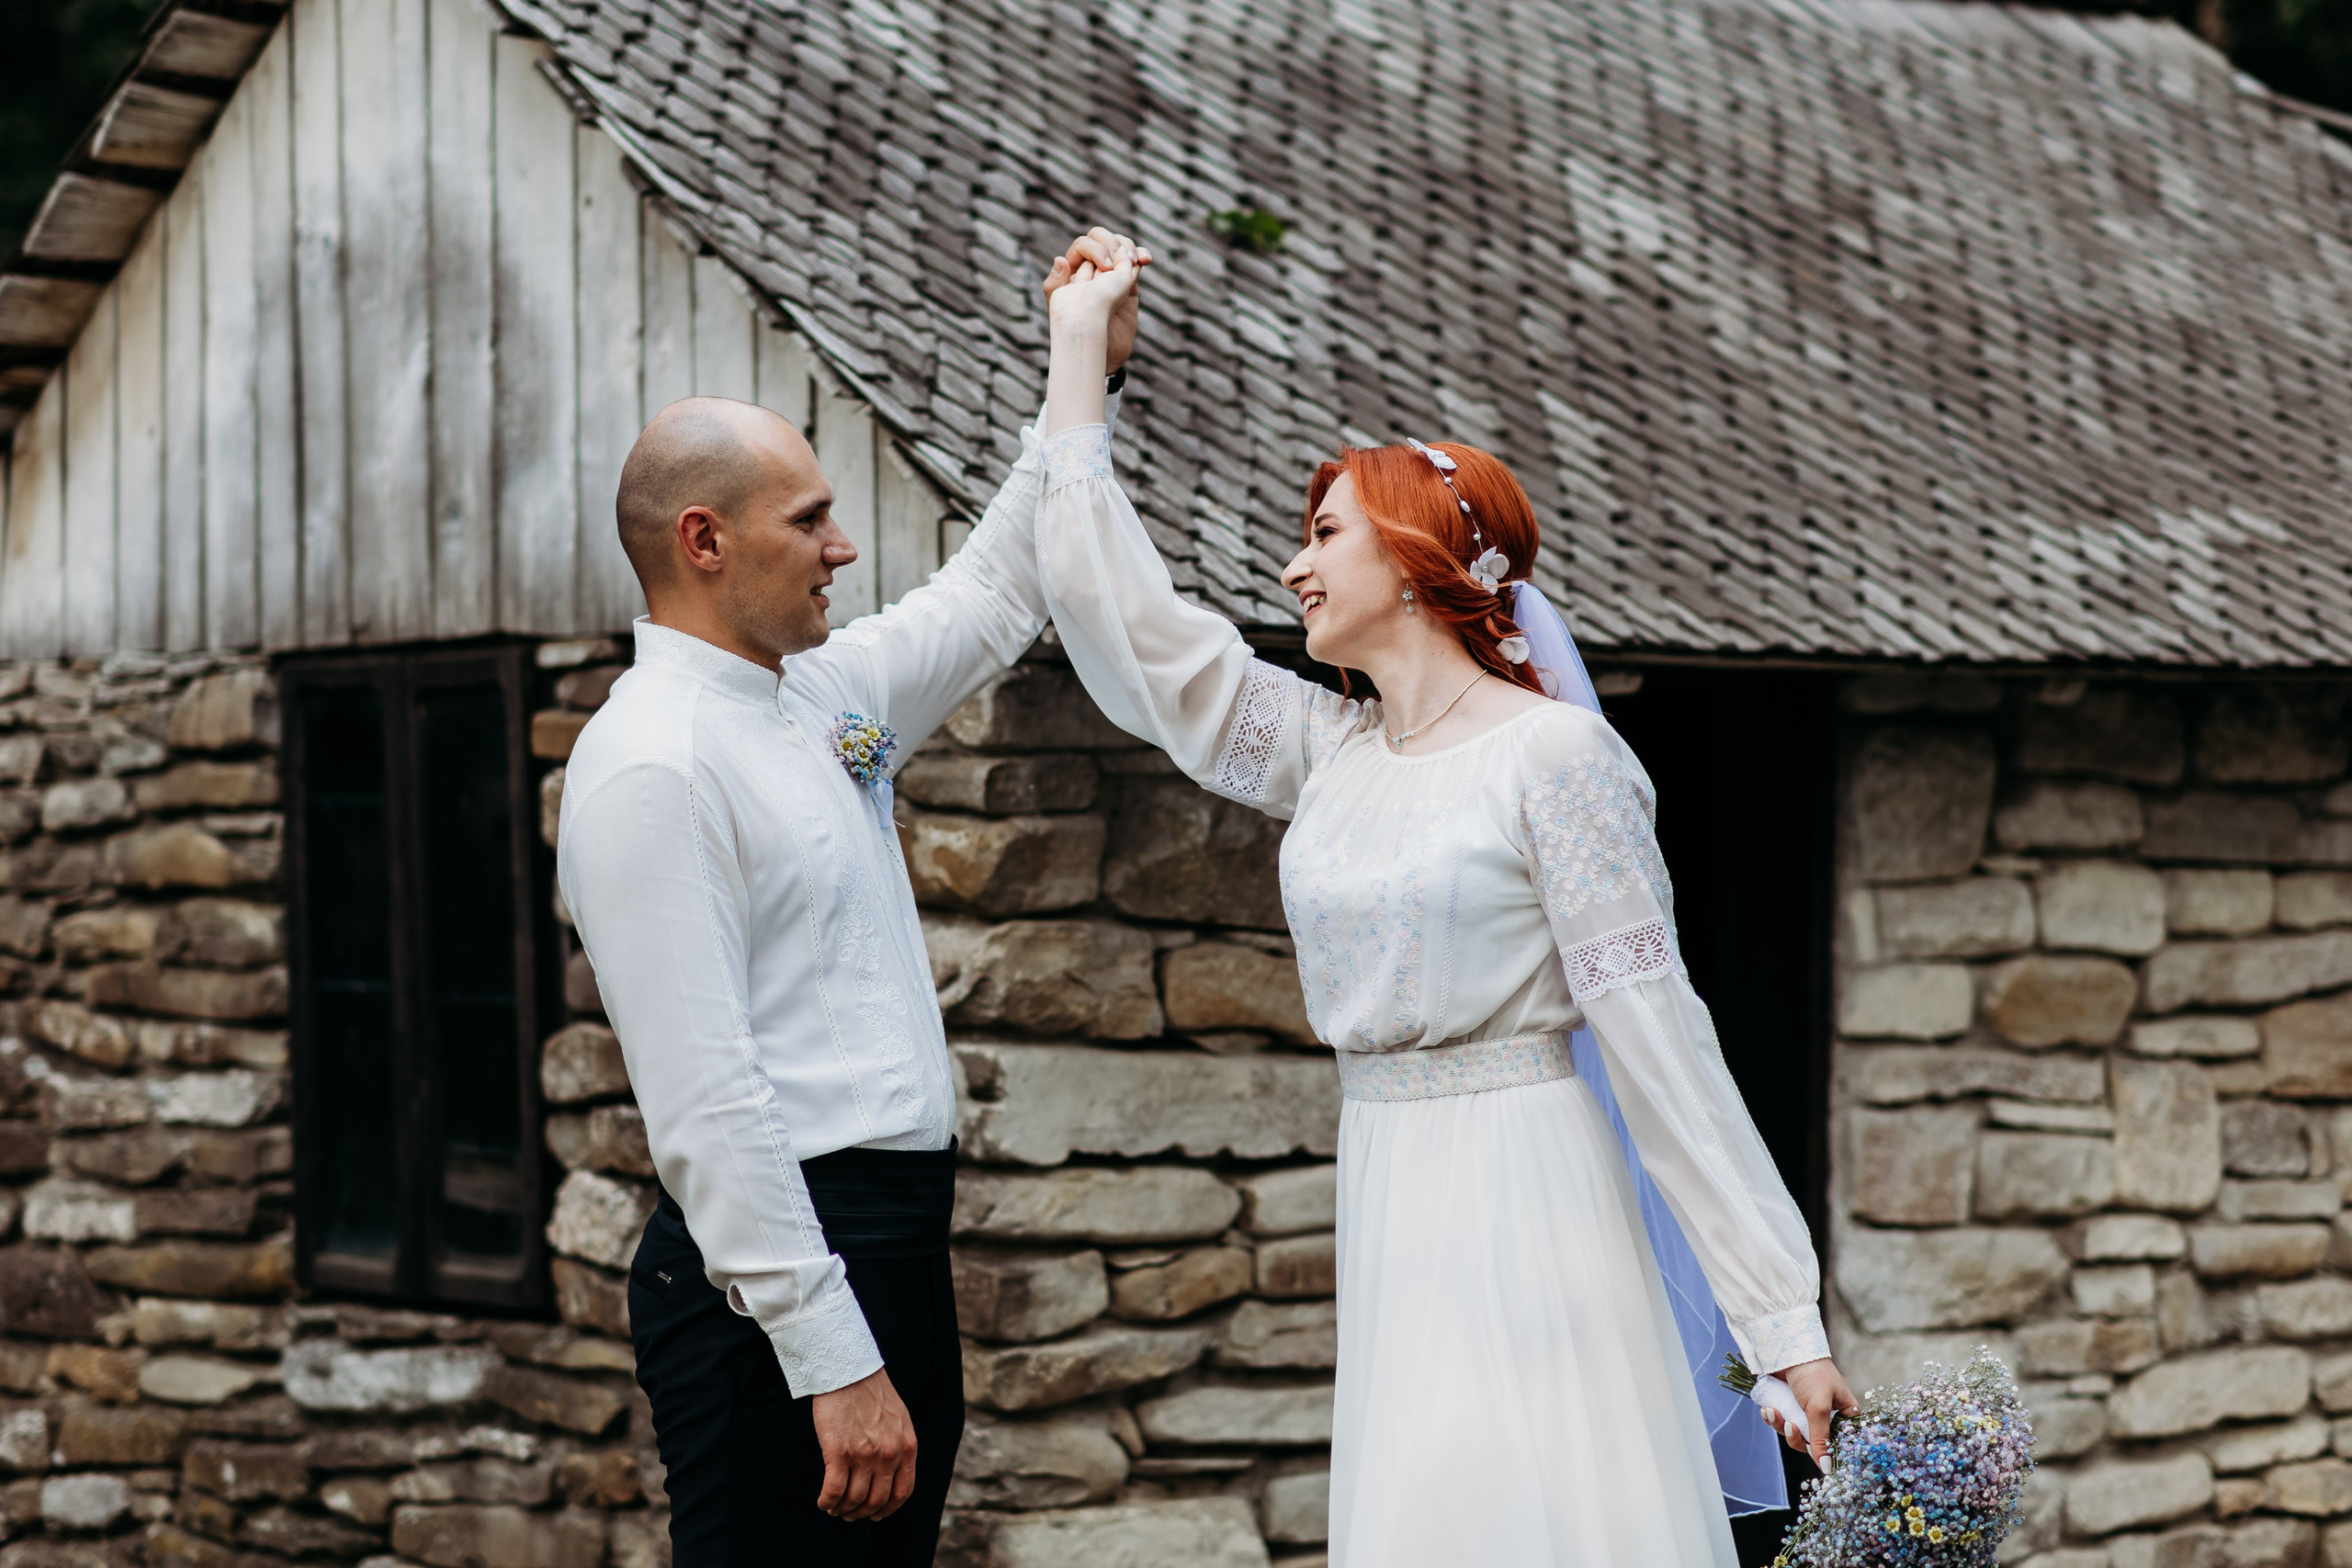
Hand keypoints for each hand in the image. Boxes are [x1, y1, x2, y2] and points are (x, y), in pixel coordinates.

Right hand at [810, 1367, 916, 1520]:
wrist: (849, 1370)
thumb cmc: (871, 1390)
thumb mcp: (899, 1419)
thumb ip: (898, 1445)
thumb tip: (892, 1471)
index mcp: (906, 1447)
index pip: (902, 1492)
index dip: (888, 1509)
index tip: (876, 1514)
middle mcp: (888, 1455)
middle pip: (876, 1500)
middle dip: (862, 1512)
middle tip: (850, 1514)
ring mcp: (864, 1455)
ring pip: (854, 1499)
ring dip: (842, 1509)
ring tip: (834, 1507)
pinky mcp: (838, 1452)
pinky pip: (833, 1490)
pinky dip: (827, 1502)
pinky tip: (823, 1502)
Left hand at [1042, 227, 1151, 370]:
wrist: (1099, 351)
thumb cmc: (1075, 332)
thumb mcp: (1059, 308)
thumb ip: (1055, 284)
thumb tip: (1061, 259)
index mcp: (1072, 269)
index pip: (1084, 244)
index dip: (1094, 249)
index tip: (1105, 267)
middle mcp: (1091, 267)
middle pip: (1101, 237)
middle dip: (1111, 242)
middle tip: (1115, 262)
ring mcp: (1110, 272)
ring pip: (1120, 245)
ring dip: (1128, 245)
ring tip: (1134, 259)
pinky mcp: (1128, 280)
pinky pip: (1135, 259)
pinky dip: (1141, 254)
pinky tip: (1144, 260)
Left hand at [1759, 1357, 1859, 1467]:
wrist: (1787, 1349)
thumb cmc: (1812, 1374)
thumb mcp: (1818, 1408)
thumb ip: (1820, 1439)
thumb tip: (1827, 1468)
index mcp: (1844, 1416)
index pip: (1840, 1445)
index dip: (1827, 1454)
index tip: (1816, 1457)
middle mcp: (1828, 1416)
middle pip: (1814, 1444)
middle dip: (1797, 1437)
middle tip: (1790, 1426)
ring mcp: (1807, 1412)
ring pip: (1795, 1434)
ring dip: (1782, 1426)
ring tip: (1774, 1412)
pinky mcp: (1790, 1406)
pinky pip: (1782, 1423)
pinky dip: (1774, 1419)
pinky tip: (1767, 1409)